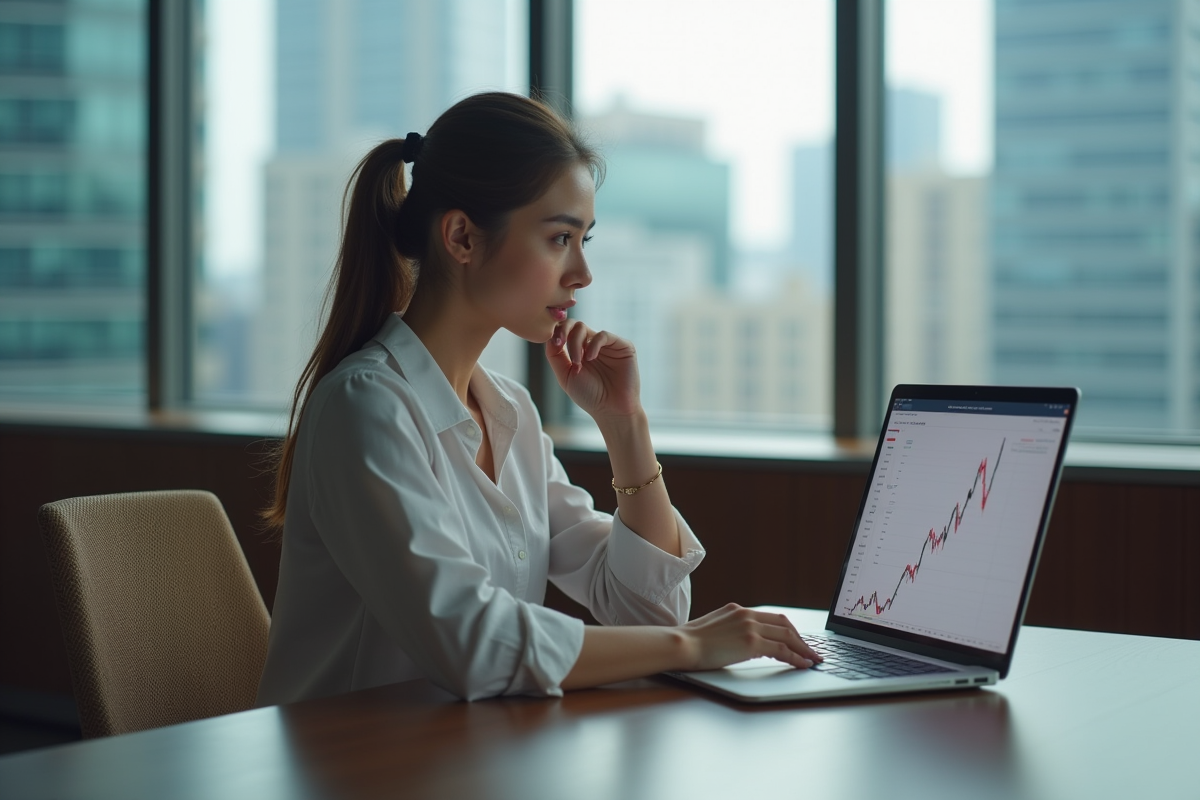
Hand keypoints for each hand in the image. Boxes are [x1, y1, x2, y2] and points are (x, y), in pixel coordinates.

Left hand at [544, 318, 641, 418]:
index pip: (565, 330)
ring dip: (575, 343)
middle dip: (565, 335)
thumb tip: (549, 336)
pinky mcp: (622, 346)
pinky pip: (603, 335)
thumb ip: (554, 355)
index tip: (555, 343)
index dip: (557, 331)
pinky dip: (593, 344)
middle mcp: (592, 344)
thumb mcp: (565, 375)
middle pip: (573, 325)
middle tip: (564, 349)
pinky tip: (591, 358)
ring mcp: (607, 344)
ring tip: (578, 363)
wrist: (611, 410)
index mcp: (579, 350)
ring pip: (584, 328)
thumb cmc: (589, 396)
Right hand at [679, 604, 822, 670]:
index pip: (771, 618)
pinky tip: (802, 664)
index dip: (788, 630)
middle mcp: (746, 615)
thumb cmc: (691, 642)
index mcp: (738, 610)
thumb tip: (743, 643)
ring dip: (803, 649)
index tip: (797, 640)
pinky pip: (782, 649)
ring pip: (787, 636)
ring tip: (813, 659)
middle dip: (801, 639)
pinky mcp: (751, 642)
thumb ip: (732, 630)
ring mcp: (750, 627)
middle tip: (811, 651)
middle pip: (784, 625)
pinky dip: (796, 657)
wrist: (682, 644)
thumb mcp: (714, 628)